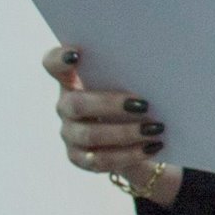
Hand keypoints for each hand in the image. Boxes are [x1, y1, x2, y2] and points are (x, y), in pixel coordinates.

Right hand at [42, 45, 179, 198]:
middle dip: (109, 104)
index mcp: (73, 80)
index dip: (59, 58)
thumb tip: (161, 68)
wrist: (137, 139)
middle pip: (75, 103)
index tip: (76, 54)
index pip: (53, 64)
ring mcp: (70, 134)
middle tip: (143, 104)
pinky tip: (151, 147)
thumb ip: (133, 75)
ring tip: (155, 129)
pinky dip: (129, 154)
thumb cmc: (134, 100)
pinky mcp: (79, 158)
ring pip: (89, 135)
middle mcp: (65, 105)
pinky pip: (100, 160)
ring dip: (125, 133)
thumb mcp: (132, 85)